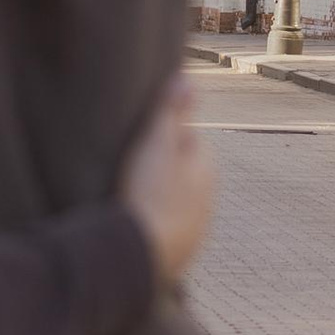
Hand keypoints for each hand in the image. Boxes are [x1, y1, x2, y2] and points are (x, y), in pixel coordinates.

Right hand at [119, 74, 215, 287]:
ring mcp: (195, 227)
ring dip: (155, 197)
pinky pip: (165, 226)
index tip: (136, 141)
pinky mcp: (180, 250)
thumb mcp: (156, 144)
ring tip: (127, 197)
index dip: (160, 135)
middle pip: (180, 170)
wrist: (142, 256)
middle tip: (127, 169)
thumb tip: (186, 79)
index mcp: (206, 166)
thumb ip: (170, 111)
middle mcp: (208, 198)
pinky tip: (133, 223)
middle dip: (159, 168)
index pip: (187, 137)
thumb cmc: (149, 194)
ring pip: (173, 200)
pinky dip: (152, 222)